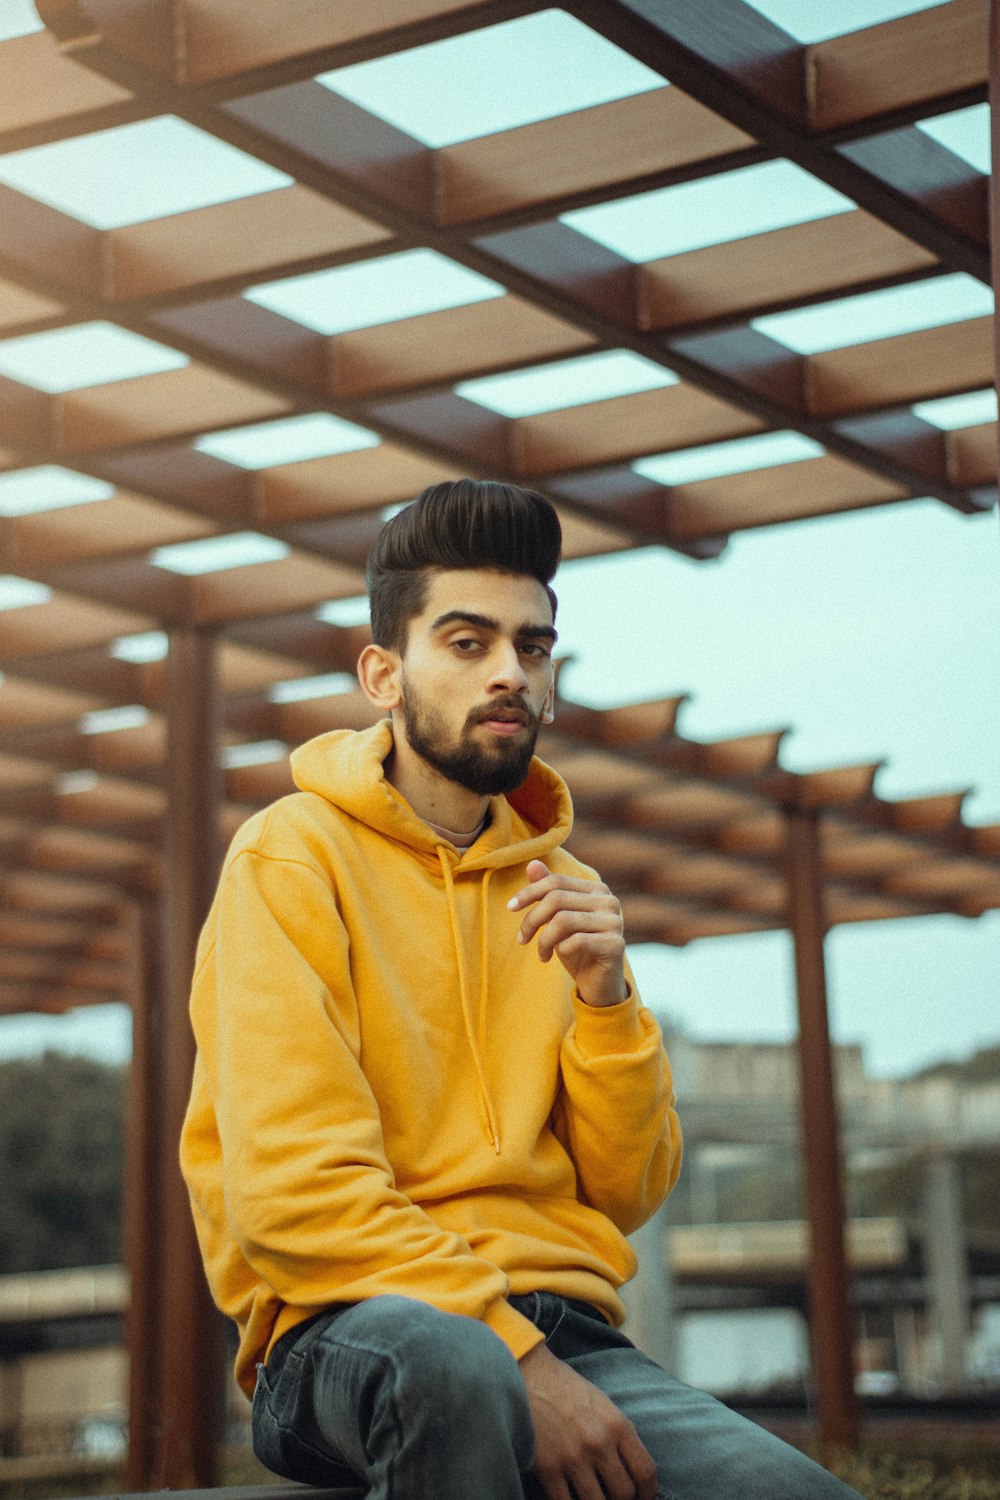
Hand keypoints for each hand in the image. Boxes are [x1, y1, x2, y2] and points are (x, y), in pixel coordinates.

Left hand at [508, 860, 627, 1007]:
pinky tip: (558, 958)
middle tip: (522, 939)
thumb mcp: (557, 919)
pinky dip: (560, 950)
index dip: (529, 892)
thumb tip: (532, 864)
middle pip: (557, 899)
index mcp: (597, 889)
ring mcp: (615, 922)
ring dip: (543, 940)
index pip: (556, 881)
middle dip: (532, 920)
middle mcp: (609, 901)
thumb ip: (548, 892)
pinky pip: (576, 941)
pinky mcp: (616, 944)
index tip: (510, 908)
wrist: (598, 984)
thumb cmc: (576, 949)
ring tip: (541, 953)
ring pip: (563, 920)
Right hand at [519, 1342, 657, 1499]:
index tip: (643, 1497)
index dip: (647, 1492)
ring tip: (593, 1495)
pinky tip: (570, 1496)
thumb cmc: (566, 1388)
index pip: (645, 1471)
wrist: (527, 1374)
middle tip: (614, 1496)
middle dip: (622, 1499)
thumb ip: (619, 1436)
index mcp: (617, 1424)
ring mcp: (573, 1457)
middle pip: (623, 1493)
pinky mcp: (548, 1468)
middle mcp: (598, 1443)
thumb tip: (632, 1471)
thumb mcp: (603, 1404)